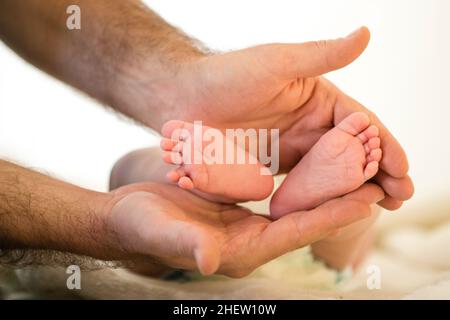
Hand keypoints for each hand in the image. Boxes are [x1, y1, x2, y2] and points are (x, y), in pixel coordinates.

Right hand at [104, 181, 383, 276]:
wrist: (126, 216)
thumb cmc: (142, 225)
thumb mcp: (162, 232)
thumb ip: (187, 246)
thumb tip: (209, 260)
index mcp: (241, 248)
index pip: (295, 231)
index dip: (329, 216)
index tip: (363, 200)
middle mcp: (251, 238)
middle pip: (305, 218)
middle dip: (340, 200)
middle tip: (374, 177)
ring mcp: (246, 224)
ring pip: (296, 205)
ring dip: (324, 187)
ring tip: (353, 164)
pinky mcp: (238, 209)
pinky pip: (278, 195)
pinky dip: (300, 180)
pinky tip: (314, 162)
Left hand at [147, 27, 412, 209]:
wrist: (182, 100)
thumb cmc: (227, 77)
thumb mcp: (277, 63)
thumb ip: (321, 56)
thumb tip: (366, 33)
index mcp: (318, 100)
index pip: (360, 125)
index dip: (384, 145)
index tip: (402, 169)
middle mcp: (311, 125)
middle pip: (353, 153)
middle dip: (380, 172)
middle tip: (401, 196)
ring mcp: (294, 149)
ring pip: (333, 172)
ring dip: (358, 190)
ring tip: (383, 207)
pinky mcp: (274, 168)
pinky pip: (305, 185)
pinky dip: (324, 198)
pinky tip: (338, 212)